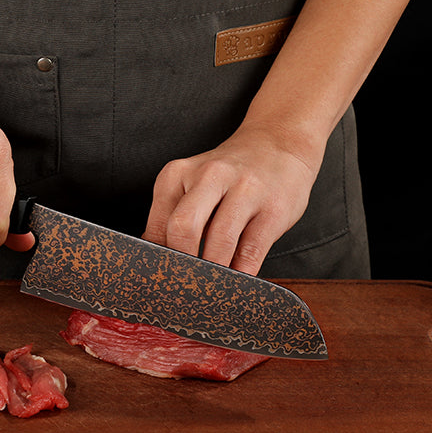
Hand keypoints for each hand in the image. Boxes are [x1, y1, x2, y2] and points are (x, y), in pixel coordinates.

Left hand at [141, 122, 321, 274]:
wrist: (277, 145)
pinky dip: (242, 273)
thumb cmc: (228, 174)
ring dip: (215, 273)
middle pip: (183, 229)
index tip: (162, 282)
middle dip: (183, 266)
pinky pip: (252, 250)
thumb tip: (154, 259)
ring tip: (212, 287)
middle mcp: (209, 176)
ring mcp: (244, 190)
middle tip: (186, 288)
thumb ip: (171, 216)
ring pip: (220, 242)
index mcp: (178, 173)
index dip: (158, 261)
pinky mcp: (273, 209)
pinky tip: (238, 279)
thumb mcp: (190, 183)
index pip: (157, 225)